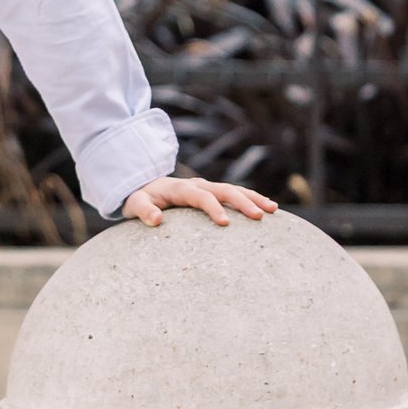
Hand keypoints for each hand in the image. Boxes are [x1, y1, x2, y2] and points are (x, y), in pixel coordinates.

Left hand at [123, 176, 276, 229]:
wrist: (144, 186)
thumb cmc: (140, 198)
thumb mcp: (135, 204)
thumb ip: (143, 210)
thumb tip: (156, 219)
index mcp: (181, 188)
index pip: (201, 196)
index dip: (214, 208)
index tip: (226, 223)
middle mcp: (198, 185)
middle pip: (225, 190)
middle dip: (243, 202)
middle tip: (260, 216)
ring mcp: (207, 187)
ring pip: (235, 190)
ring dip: (253, 198)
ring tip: (273, 210)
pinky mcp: (213, 193)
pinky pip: (235, 194)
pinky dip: (251, 199)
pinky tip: (268, 210)